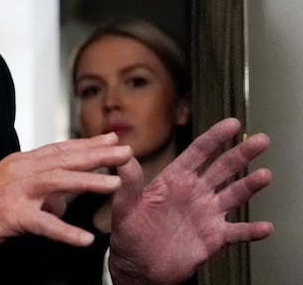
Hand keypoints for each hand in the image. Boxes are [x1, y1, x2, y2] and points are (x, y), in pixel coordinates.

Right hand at [0, 132, 132, 258]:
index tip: (111, 139)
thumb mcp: (9, 193)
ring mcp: (14, 192)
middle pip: (64, 159)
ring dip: (88, 182)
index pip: (59, 150)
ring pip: (57, 182)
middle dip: (97, 155)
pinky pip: (42, 224)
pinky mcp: (9, 215)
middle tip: (125, 151)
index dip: (87, 144)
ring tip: (114, 184)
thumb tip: (60, 207)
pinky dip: (65, 231)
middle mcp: (18, 172)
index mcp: (19, 164)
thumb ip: (38, 196)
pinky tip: (84, 238)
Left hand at [108, 117, 273, 284]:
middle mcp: (194, 193)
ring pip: (234, 195)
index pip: (198, 153)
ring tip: (265, 175)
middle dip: (242, 153)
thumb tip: (123, 153)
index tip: (231, 123)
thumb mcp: (125, 206)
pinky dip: (251, 230)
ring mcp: (206, 214)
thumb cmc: (128, 234)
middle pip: (223, 168)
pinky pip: (237, 232)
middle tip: (260, 139)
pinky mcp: (213, 237)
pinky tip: (265, 227)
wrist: (138, 267)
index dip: (215, 138)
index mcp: (174, 180)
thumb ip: (129, 181)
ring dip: (250, 185)